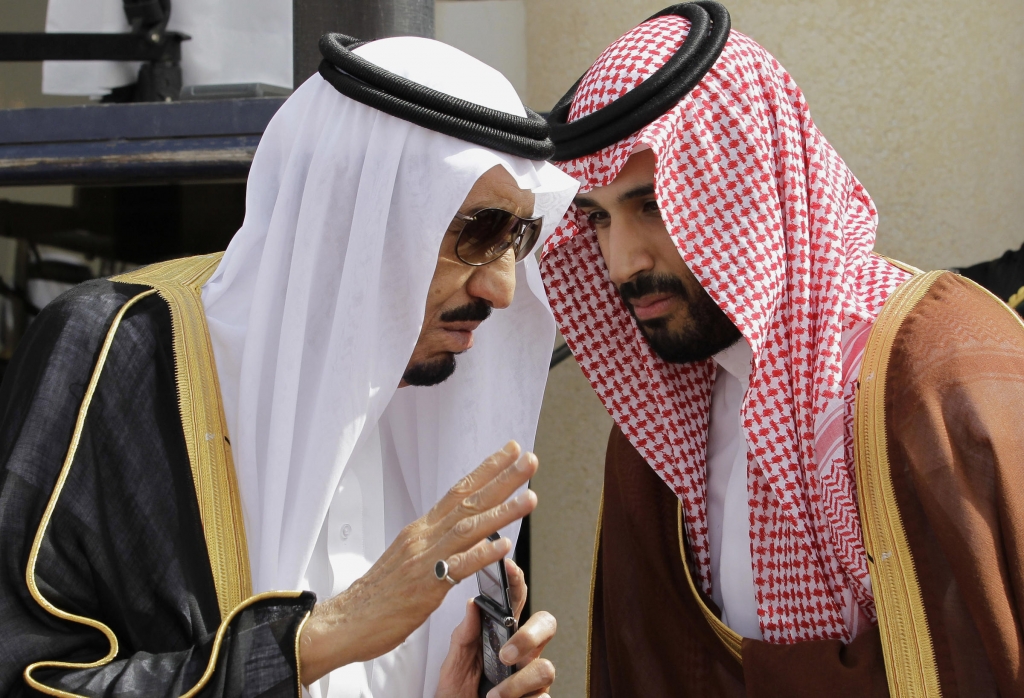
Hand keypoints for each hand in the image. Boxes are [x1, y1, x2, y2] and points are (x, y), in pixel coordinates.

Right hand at [299, 441, 538, 683]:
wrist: (345, 623)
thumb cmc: (377, 597)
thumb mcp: (409, 559)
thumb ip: (437, 544)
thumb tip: (468, 535)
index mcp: (421, 530)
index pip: (458, 491)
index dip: (486, 470)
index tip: (511, 451)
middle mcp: (423, 537)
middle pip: (468, 500)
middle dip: (502, 478)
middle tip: (529, 459)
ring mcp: (423, 560)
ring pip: (468, 528)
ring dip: (502, 511)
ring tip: (530, 498)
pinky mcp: (424, 588)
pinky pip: (457, 568)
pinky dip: (481, 554)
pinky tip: (504, 544)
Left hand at [435, 559, 556, 697]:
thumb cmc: (457, 693)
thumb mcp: (454, 663)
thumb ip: (464, 636)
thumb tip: (472, 604)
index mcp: (503, 635)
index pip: (516, 602)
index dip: (517, 582)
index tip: (508, 568)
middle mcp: (522, 653)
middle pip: (546, 625)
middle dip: (529, 636)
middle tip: (506, 654)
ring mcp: (531, 678)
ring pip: (546, 668)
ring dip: (517, 684)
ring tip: (494, 695)